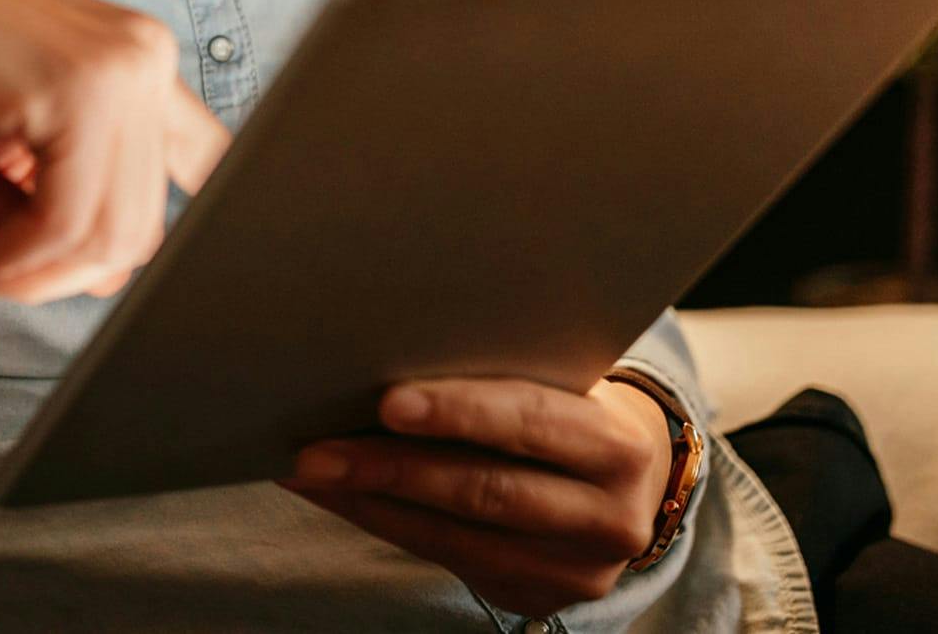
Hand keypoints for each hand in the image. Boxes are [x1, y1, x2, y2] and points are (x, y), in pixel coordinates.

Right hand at [0, 0, 231, 304]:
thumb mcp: (4, 143)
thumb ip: (64, 197)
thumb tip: (98, 276)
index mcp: (139, 60)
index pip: (204, 173)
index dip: (139, 241)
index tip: (58, 273)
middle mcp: (147, 57)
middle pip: (144, 229)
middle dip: (56, 278)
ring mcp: (122, 66)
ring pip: (110, 237)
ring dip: (24, 275)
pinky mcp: (78, 85)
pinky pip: (61, 223)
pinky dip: (4, 260)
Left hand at [274, 373, 674, 620]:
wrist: (630, 485)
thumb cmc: (571, 405)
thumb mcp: (565, 383)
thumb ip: (508, 369)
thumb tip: (393, 339)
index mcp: (616, 443)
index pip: (532, 420)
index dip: (460, 411)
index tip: (388, 402)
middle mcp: (607, 516)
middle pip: (485, 489)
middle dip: (390, 467)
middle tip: (316, 448)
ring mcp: (575, 569)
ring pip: (456, 534)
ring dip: (370, 501)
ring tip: (308, 471)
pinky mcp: (537, 597)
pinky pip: (444, 557)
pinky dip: (382, 522)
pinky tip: (338, 496)